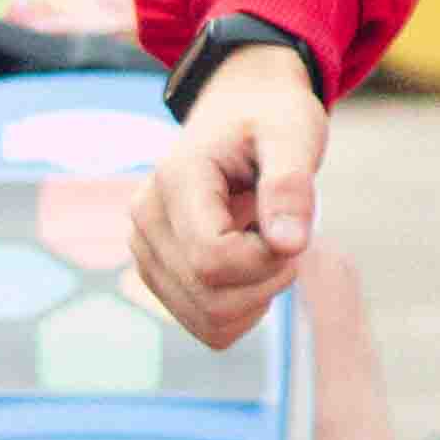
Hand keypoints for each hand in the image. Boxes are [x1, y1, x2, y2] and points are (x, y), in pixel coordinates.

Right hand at [132, 37, 326, 349]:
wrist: (242, 113)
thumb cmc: (271, 119)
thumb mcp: (294, 134)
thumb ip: (291, 185)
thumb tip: (289, 245)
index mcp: (174, 180)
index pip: (212, 260)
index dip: (266, 260)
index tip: (293, 228)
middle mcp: (146, 220)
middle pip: (211, 298)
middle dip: (268, 280)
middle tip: (287, 235)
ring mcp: (146, 251)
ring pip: (209, 322)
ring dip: (257, 298)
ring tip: (267, 245)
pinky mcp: (159, 275)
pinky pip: (207, 327)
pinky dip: (244, 309)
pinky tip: (252, 266)